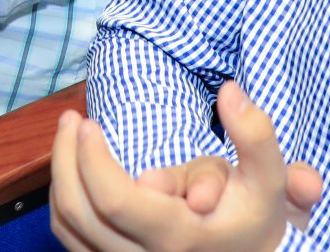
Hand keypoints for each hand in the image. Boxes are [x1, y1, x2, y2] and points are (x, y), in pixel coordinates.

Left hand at [48, 82, 321, 251]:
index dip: (90, 159)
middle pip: (79, 212)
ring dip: (61, 178)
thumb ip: (255, 135)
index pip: (113, 200)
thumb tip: (229, 92)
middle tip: (70, 120)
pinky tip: (76, 172)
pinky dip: (67, 204)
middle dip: (65, 158)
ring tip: (69, 138)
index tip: (88, 124)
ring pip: (69, 229)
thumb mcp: (267, 179)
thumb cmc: (255, 218)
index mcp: (178, 236)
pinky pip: (73, 241)